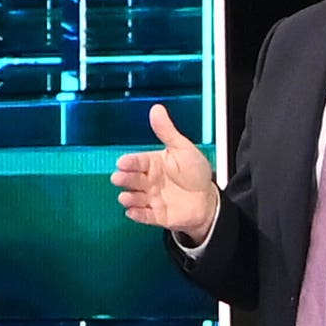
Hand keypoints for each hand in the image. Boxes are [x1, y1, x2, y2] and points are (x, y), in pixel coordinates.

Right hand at [107, 104, 219, 237]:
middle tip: (118, 178)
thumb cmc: (194, 172)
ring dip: (129, 198)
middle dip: (124, 179)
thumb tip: (156, 109)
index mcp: (152, 164)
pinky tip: (132, 212)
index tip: (122, 162)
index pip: (138, 161)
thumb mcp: (182, 148)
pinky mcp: (156, 215)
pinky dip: (137, 215)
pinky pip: (144, 216)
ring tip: (125, 197)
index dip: (130, 162)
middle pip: (132, 179)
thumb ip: (167, 131)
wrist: (208, 198)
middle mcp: (148, 181)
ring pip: (135, 198)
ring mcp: (151, 199)